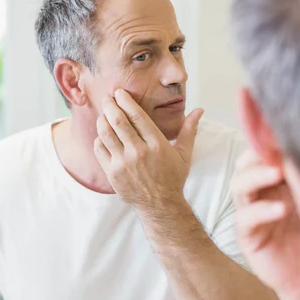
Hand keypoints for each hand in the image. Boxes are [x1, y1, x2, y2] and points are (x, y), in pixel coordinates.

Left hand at [94, 89, 203, 211]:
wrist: (160, 206)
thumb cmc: (173, 178)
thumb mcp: (185, 154)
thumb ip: (189, 130)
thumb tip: (200, 110)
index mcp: (157, 144)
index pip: (137, 115)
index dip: (125, 101)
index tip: (119, 93)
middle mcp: (139, 152)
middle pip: (118, 121)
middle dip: (110, 105)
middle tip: (107, 98)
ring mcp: (124, 163)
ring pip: (106, 133)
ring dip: (102, 120)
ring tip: (103, 114)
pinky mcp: (112, 174)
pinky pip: (100, 150)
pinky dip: (99, 139)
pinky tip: (103, 135)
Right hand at [231, 150, 299, 299]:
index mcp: (276, 180)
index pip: (263, 153)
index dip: (268, 142)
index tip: (283, 132)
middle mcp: (261, 192)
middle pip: (246, 164)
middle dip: (258, 153)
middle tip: (277, 150)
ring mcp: (251, 212)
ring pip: (239, 185)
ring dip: (256, 176)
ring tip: (277, 172)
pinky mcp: (247, 235)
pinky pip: (245, 218)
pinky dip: (262, 211)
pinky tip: (281, 209)